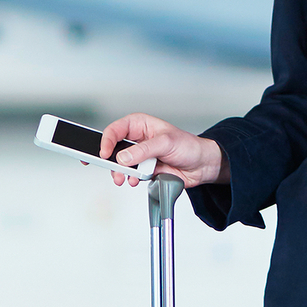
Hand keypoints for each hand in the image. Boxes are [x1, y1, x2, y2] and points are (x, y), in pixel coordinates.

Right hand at [97, 113, 227, 188]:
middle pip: (114, 148)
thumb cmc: (189, 146)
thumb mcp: (166, 143)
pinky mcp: (143, 169)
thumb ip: (144, 150)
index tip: (105, 153)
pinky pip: (130, 175)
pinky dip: (130, 179)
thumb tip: (124, 157)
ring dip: (120, 172)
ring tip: (125, 178)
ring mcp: (139, 156)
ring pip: (120, 164)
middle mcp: (137, 140)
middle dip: (111, 160)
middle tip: (114, 169)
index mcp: (141, 125)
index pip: (116, 129)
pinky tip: (135, 181)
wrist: (201, 166)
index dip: (107, 141)